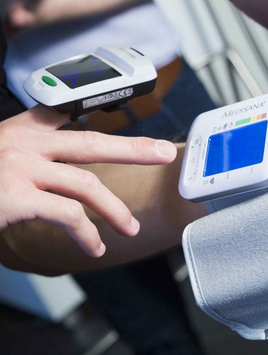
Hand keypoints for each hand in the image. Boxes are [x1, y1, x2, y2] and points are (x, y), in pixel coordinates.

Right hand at [0, 106, 176, 257]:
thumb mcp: (0, 154)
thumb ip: (30, 154)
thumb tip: (62, 171)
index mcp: (20, 131)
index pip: (66, 113)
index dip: (98, 107)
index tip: (121, 111)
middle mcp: (22, 144)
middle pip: (91, 142)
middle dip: (134, 148)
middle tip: (164, 152)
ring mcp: (19, 168)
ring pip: (86, 184)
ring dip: (114, 209)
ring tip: (129, 228)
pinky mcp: (15, 196)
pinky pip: (67, 214)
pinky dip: (85, 233)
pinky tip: (93, 246)